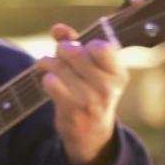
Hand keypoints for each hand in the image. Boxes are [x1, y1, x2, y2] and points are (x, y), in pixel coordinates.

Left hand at [39, 22, 127, 164]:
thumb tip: (57, 29)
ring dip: (48, 63)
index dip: (86, 44)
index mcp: (119, 75)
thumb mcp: (94, 71)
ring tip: (47, 66)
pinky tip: (48, 82)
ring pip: (59, 66)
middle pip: (75, 52)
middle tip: (59, 55)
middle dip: (62, 50)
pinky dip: (46, 79)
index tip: (81, 49)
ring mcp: (90, 99)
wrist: (92, 135)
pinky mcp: (72, 109)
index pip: (100, 46)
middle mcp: (107, 87)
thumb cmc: (92, 94)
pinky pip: (51, 81)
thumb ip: (78, 45)